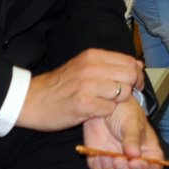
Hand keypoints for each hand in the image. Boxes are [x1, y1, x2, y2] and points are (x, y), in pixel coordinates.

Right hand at [16, 49, 144, 131]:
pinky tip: (93, 111)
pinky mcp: (83, 104)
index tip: (134, 84)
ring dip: (117, 102)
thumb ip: (108, 64)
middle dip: (131, 88)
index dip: (136, 74)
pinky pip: (109, 109)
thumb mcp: (82, 66)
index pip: (129, 61)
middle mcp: (92, 67)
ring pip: (123, 93)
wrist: (30, 100)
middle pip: (130, 76)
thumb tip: (138, 64)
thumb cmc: (59, 85)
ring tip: (103, 103)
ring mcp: (88, 86)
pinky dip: (105, 113)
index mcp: (93, 56)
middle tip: (121, 97)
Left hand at [81, 103, 163, 168]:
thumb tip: (134, 155)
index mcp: (150, 154)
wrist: (102, 107)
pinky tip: (97, 156)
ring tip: (105, 153)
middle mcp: (136, 165)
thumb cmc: (124, 112)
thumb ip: (133, 138)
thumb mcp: (131, 121)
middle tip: (118, 159)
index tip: (133, 162)